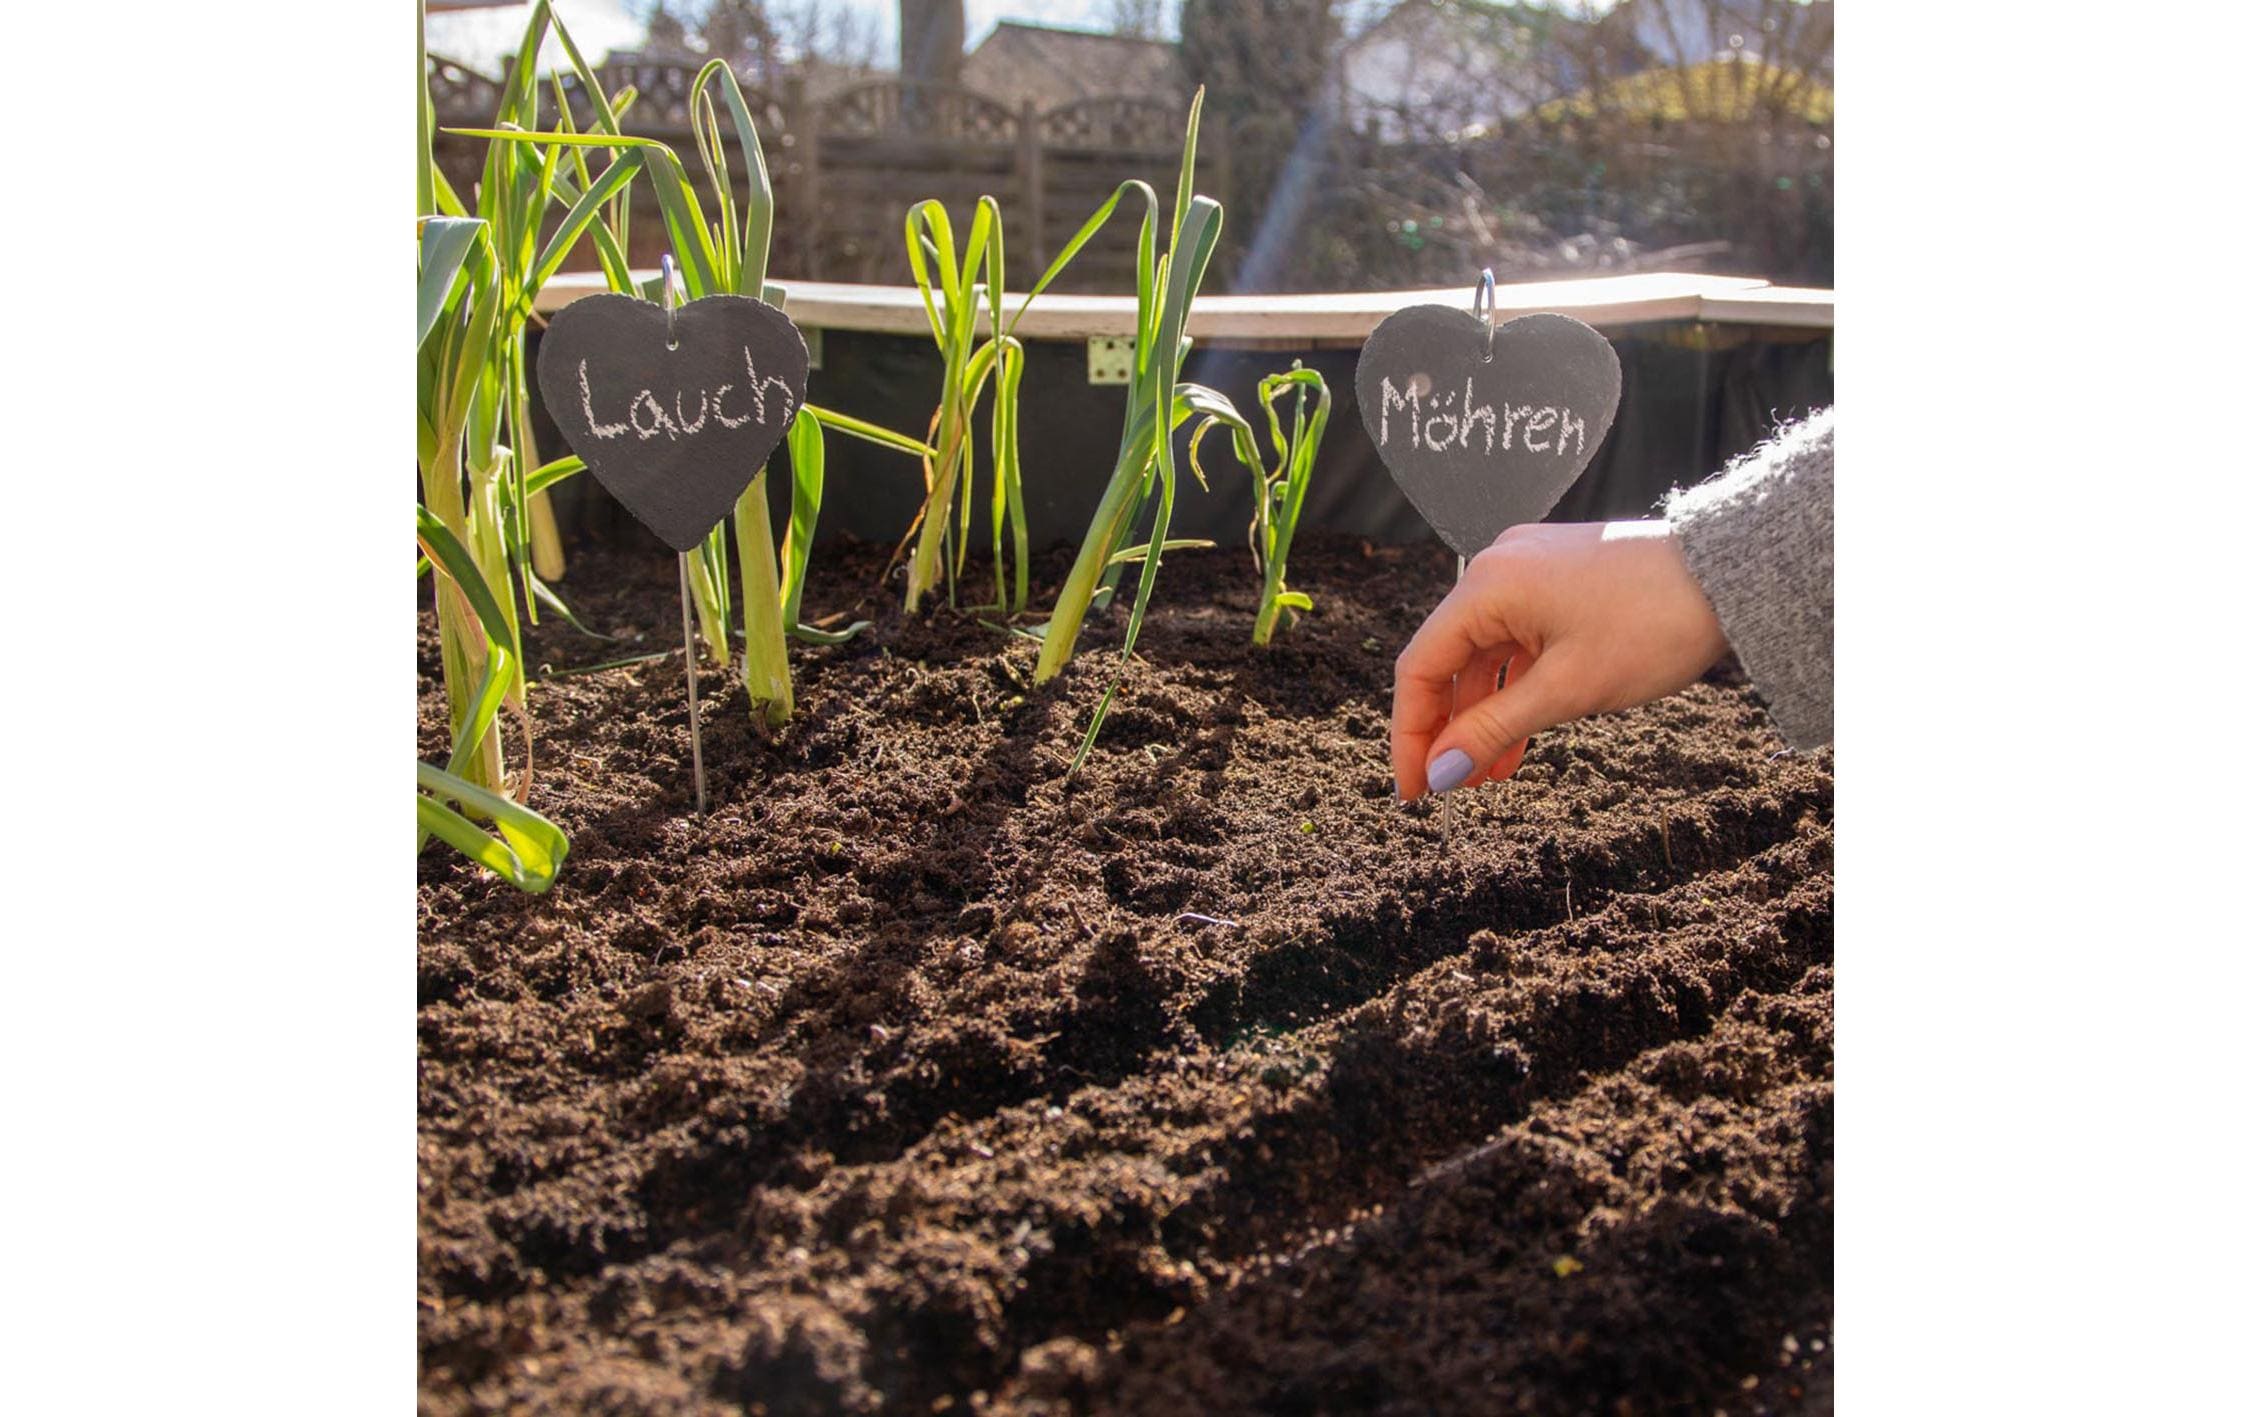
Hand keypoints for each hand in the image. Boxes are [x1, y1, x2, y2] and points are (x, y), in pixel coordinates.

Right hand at [1391, 521, 1730, 799]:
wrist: (1732, 573)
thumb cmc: (1654, 624)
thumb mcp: (1568, 690)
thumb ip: (1493, 730)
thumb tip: (1439, 773)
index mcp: (1488, 587)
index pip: (1421, 668)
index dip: (1411, 735)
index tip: (1414, 790)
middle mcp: (1496, 568)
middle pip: (1447, 660)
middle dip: (1448, 729)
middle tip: (1451, 788)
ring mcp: (1527, 570)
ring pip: (1484, 655)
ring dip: (1483, 715)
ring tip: (1488, 775)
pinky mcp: (1555, 579)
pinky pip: (1516, 640)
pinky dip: (1514, 688)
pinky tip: (1518, 739)